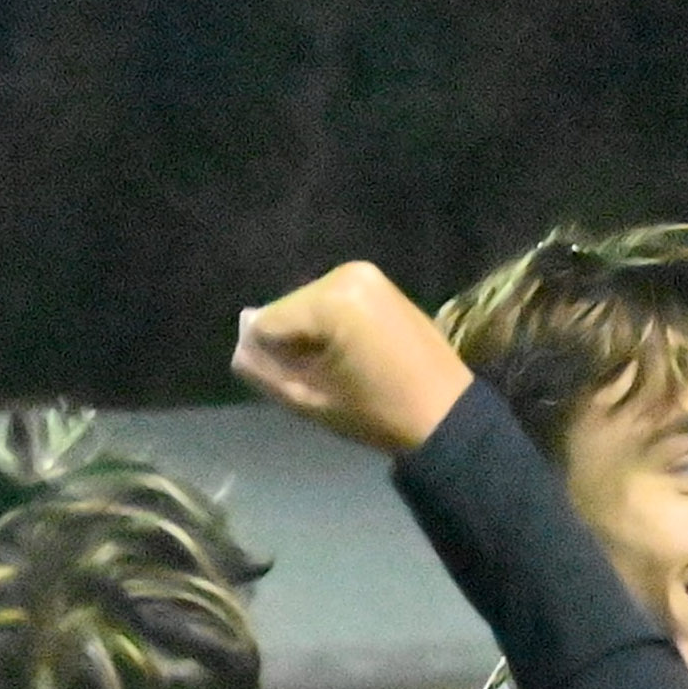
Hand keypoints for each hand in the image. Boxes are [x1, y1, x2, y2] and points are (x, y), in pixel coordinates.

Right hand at [232, 262, 475, 457]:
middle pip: (288, 308)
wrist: (446, 414)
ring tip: (337, 368)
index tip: (298, 384)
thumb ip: (266, 373)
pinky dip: (332, 325)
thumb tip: (241, 351)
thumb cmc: (378, 414)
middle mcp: (346, 274)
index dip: (269, 357)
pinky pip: (335, 301)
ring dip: (311, 334)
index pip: (267, 322)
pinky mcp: (381, 283)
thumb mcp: (311, 401)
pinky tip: (353, 353)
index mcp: (330, 301)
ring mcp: (367, 275)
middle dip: (292, 342)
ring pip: (309, 304)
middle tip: (319, 378)